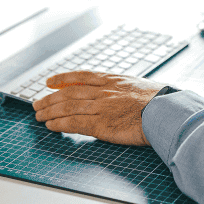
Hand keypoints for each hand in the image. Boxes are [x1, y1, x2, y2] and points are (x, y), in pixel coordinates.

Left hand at [32, 71, 163, 145]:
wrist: (166, 111)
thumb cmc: (160, 100)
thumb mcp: (140, 86)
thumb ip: (124, 89)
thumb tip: (120, 94)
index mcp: (113, 79)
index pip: (81, 76)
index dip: (63, 78)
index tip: (50, 82)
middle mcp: (103, 91)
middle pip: (69, 92)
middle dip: (50, 98)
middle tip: (37, 103)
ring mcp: (101, 107)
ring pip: (68, 107)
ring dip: (50, 111)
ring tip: (39, 116)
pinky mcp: (101, 125)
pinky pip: (75, 124)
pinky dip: (60, 124)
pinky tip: (51, 126)